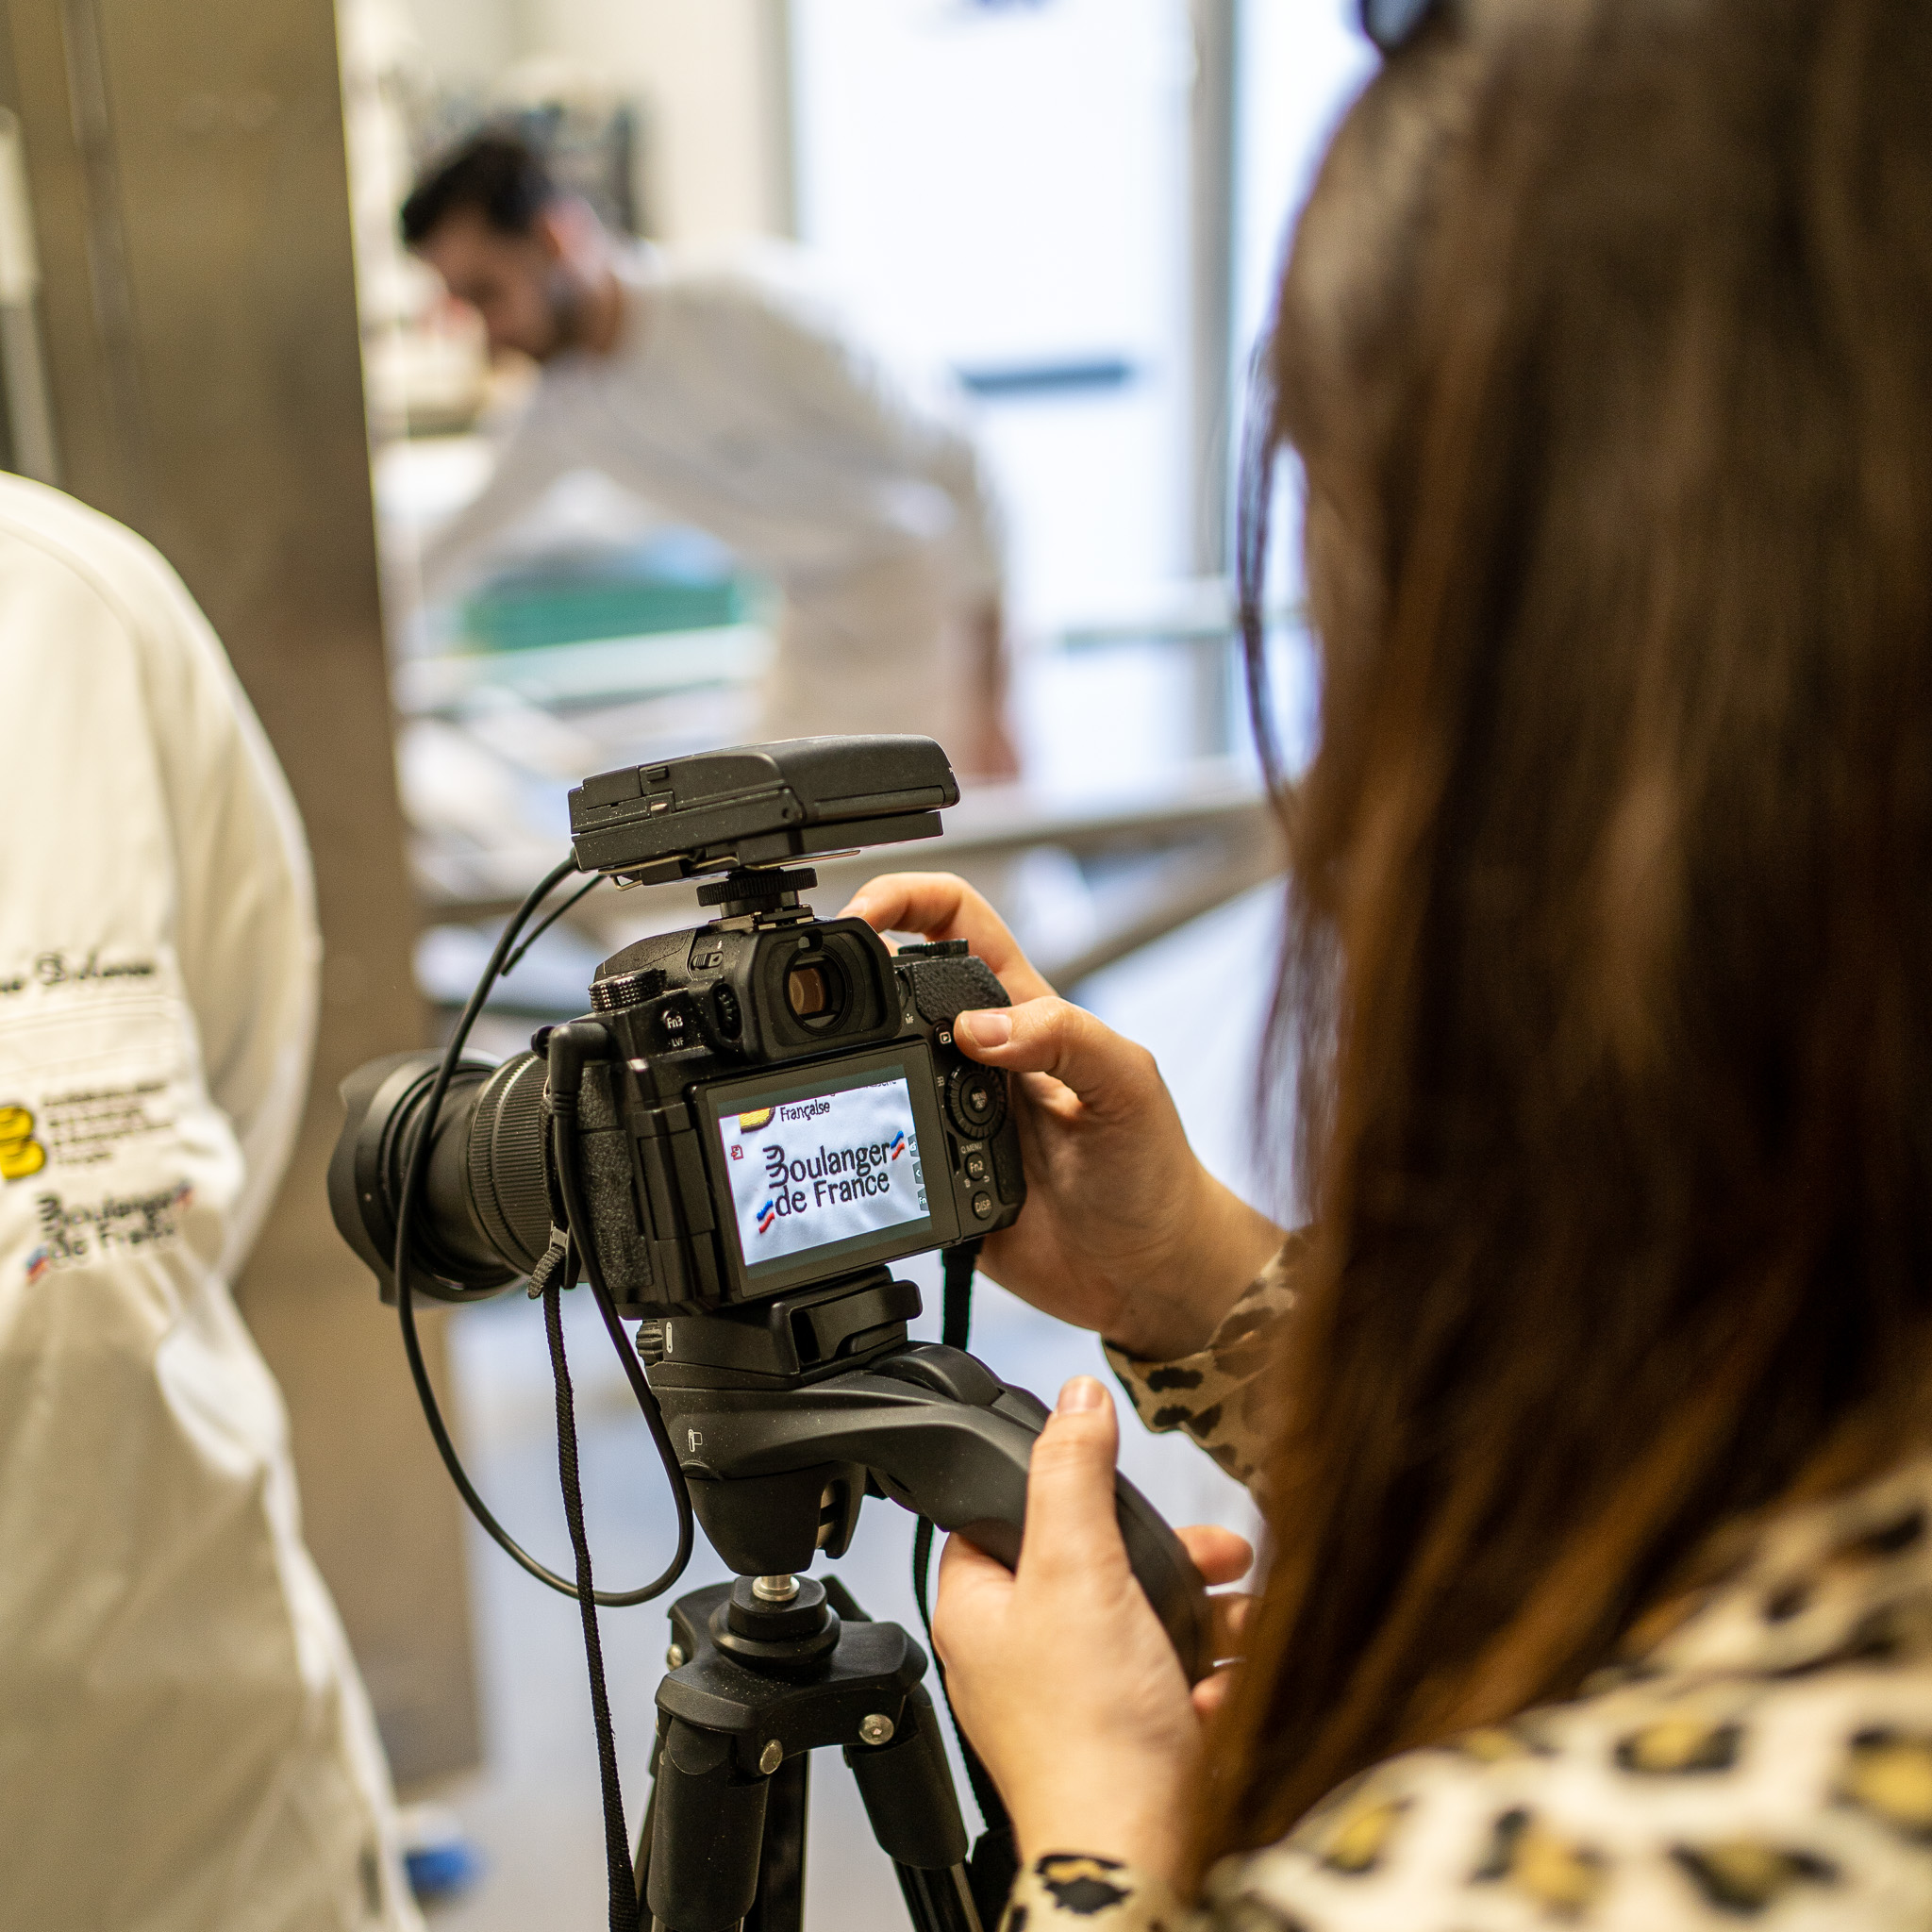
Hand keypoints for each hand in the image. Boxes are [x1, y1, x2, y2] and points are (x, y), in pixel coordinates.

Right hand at [841, 872, 1283, 1357]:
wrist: (1148, 1273)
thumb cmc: (1154, 1169)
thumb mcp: (1127, 1084)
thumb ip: (1066, 1036)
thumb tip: (978, 1028)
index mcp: (1024, 1009)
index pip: (952, 922)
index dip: (903, 898)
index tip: (861, 911)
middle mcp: (977, 1055)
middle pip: (893, 989)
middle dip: (853, 979)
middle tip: (828, 1000)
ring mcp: (947, 1115)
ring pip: (873, 1068)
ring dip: (850, 1067)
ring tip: (845, 1079)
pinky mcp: (930, 1177)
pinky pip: (876, 1152)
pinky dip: (858, 1146)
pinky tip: (864, 1151)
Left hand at [933, 1376, 1253, 1877]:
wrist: (1138, 1854)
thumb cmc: (1087, 1732)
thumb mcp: (1078, 1570)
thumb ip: (1074, 1476)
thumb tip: (1073, 1399)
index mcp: (981, 1610)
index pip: (1004, 1517)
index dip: (1062, 1491)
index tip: (1112, 1479)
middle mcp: (1019, 1654)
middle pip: (1094, 1566)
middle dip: (1167, 1557)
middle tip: (1214, 1554)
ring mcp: (1074, 1700)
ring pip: (1144, 1622)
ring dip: (1203, 1616)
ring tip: (1242, 1618)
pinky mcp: (1126, 1739)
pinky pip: (1174, 1684)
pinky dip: (1209, 1678)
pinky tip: (1225, 1686)